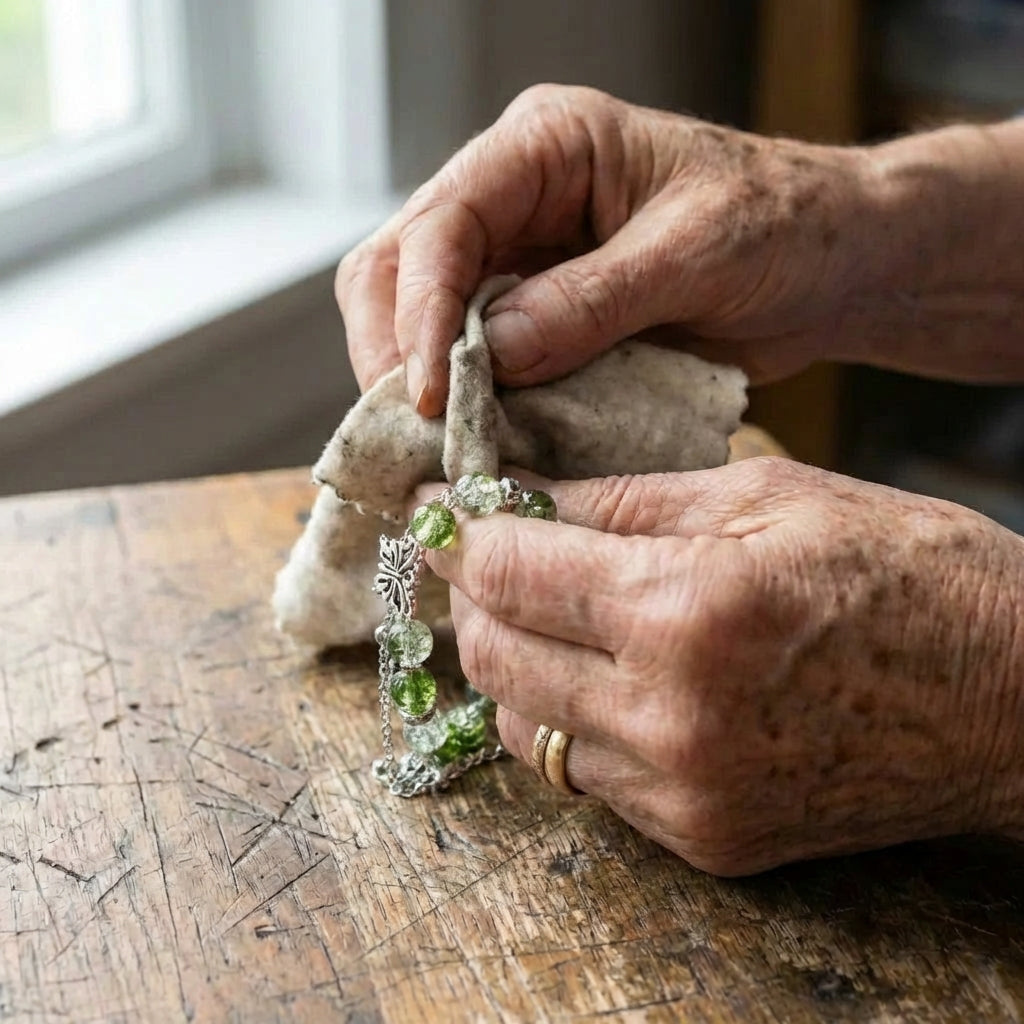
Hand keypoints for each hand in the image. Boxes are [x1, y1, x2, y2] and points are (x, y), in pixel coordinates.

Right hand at [337, 85, 877, 414]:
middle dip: (395, 351)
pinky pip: (474, 360)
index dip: (420, 310)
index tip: (426, 392)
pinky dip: (468, 404)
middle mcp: (514, 198)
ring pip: (420, 318)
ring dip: (420, 384)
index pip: (443, 222)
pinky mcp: (537, 317)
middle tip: (414, 431)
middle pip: (400, 267)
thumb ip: (592, 301)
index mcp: (546, 147)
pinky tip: (477, 442)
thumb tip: (490, 354)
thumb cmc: (783, 225)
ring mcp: (520, 260)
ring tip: (438, 447)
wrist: (829, 264)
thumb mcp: (696, 252)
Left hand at [424, 459, 1023, 874]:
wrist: (1014, 700)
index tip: (439, 506)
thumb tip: (517, 497)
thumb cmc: (908, 572)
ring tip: (535, 608)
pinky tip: (597, 671)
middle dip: (467, 595)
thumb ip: (622, 501)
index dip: (457, 531)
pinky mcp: (703, 839)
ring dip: (509, 660)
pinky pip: (584, 777)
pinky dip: (566, 717)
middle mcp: (671, 717)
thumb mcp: (765, 495)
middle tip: (479, 551)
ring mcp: (684, 794)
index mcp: (688, 609)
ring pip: (523, 726)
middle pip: (492, 655)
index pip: (507, 571)